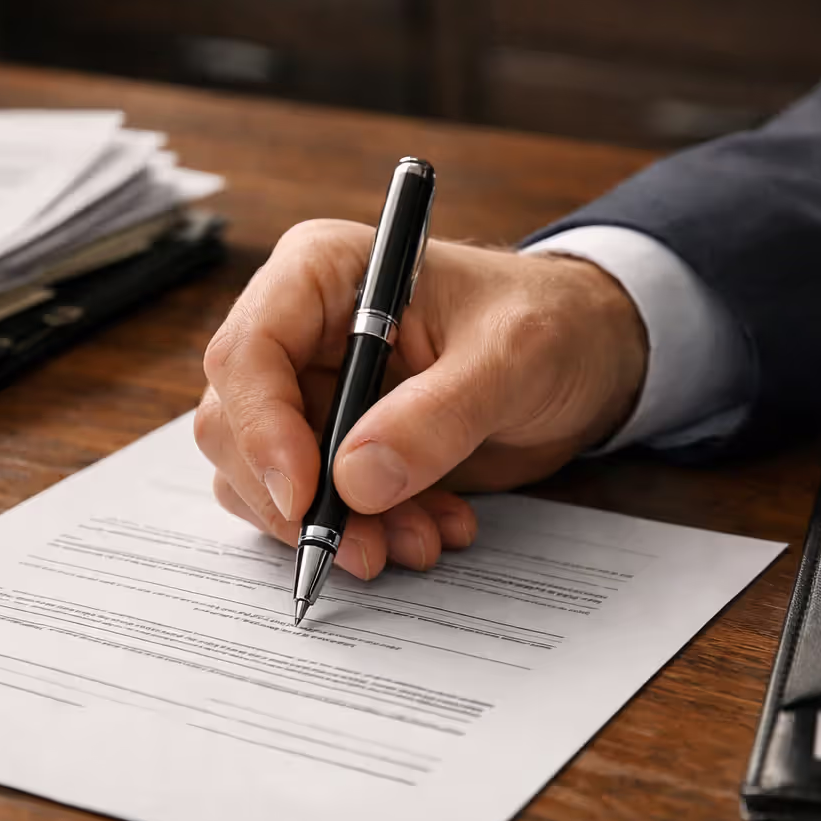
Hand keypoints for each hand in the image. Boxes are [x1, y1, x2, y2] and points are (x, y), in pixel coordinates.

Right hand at [196, 219, 647, 578]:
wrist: (585, 357)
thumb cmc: (551, 323)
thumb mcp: (514, 357)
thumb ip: (439, 415)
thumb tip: (356, 480)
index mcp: (323, 272)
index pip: (247, 352)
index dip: (262, 430)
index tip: (306, 498)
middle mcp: (298, 329)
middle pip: (235, 425)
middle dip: (297, 499)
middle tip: (366, 548)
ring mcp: (308, 389)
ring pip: (263, 477)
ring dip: (335, 526)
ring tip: (421, 538)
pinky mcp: (330, 444)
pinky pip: (308, 504)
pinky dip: (361, 531)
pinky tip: (430, 526)